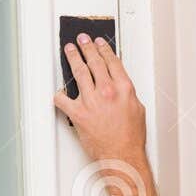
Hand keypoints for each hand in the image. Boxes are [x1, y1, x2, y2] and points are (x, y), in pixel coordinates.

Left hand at [53, 35, 147, 168]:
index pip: (112, 61)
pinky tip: (58, 90)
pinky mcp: (78, 113)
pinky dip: (58, 95)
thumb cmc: (130, 138)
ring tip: (69, 50)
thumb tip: (120, 88)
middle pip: (94, 62)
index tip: (99, 42)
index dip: (104, 48)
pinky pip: (62, 100)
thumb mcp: (137, 109)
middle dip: (87, 47)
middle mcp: (107, 91)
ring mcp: (91, 101)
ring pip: (79, 72)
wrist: (122, 156)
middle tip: (82, 39)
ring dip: (73, 58)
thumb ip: (128, 94)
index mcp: (124, 88)